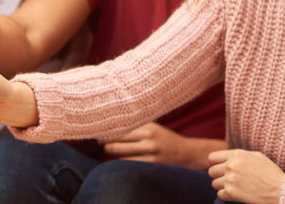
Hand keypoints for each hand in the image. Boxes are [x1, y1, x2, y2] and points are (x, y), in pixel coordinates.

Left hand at [101, 122, 224, 170]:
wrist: (186, 154)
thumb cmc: (165, 139)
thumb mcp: (153, 127)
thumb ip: (137, 124)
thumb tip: (112, 122)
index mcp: (148, 125)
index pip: (122, 126)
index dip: (107, 129)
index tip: (98, 129)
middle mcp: (149, 137)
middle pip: (118, 139)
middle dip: (105, 141)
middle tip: (98, 141)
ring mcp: (151, 152)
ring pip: (121, 153)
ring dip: (111, 151)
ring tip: (106, 149)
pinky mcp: (152, 164)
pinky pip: (129, 164)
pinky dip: (120, 162)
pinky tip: (116, 160)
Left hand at [208, 149, 284, 203]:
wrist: (281, 190)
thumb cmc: (271, 173)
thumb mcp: (257, 156)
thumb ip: (239, 155)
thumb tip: (227, 157)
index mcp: (236, 155)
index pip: (212, 157)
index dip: (215, 164)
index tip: (220, 168)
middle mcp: (231, 166)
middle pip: (211, 171)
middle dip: (218, 176)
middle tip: (229, 179)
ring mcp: (230, 179)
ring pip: (214, 184)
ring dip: (222, 186)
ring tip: (235, 187)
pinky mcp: (231, 193)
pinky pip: (220, 194)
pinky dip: (226, 195)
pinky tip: (237, 194)